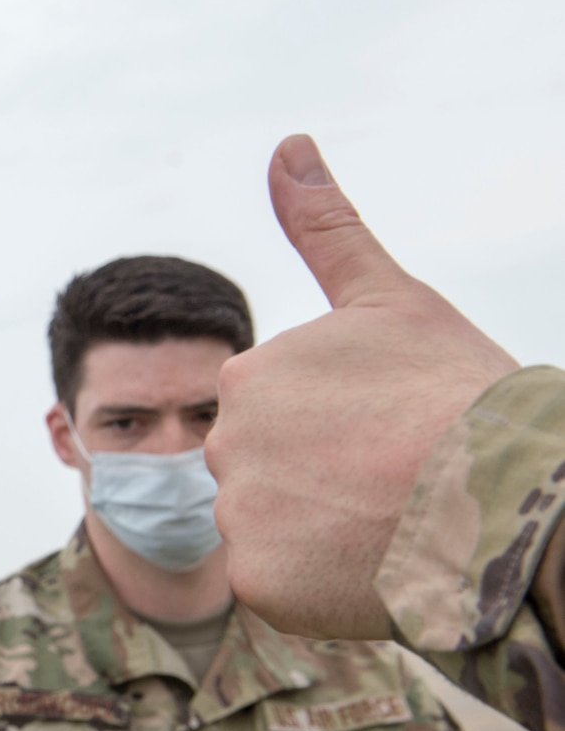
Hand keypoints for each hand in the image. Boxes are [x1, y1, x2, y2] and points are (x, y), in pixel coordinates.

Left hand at [208, 134, 519, 638]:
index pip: (278, 419)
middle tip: (394, 478)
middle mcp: (222, 443)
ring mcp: (237, 515)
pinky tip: (372, 566)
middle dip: (324, 481)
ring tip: (390, 520)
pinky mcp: (258, 583)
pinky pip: (284, 587)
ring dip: (326, 533)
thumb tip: (286, 144)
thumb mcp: (391, 299)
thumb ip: (326, 229)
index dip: (340, 431)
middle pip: (269, 474)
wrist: (508, 494)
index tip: (388, 430)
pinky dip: (324, 586)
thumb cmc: (458, 391)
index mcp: (246, 377)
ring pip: (277, 531)